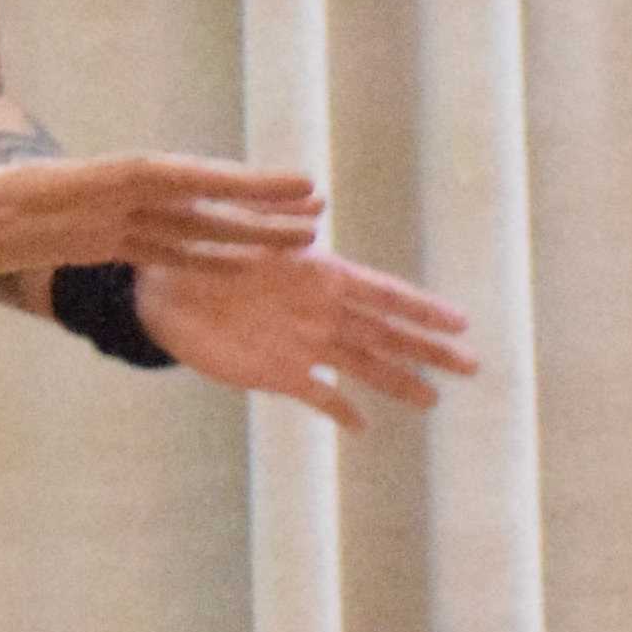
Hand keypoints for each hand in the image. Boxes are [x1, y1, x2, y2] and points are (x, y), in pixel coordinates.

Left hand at [0, 152, 317, 284]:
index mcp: (62, 187)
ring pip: (185, 220)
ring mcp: (100, 216)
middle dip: (247, 197)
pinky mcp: (97, 238)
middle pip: (184, 191)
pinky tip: (252, 266)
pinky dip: (209, 252)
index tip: (254, 184)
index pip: (146, 177)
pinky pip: (165, 246)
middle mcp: (92, 195)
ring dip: (242, 227)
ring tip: (307, 237)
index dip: (203, 180)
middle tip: (315, 204)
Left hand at [132, 242, 476, 426]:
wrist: (159, 287)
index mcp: (320, 276)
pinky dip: (340, 410)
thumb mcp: (239, 230)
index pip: (382, 294)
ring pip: (362, 366)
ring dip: (398, 383)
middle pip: (386, 334)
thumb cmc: (201, 247)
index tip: (461, 322)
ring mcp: (303, 344)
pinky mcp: (277, 373)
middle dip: (428, 350)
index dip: (421, 309)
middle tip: (473, 366)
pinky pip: (317, 395)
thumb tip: (317, 206)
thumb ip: (278, 223)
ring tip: (433, 401)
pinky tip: (364, 426)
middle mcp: (320, 312)